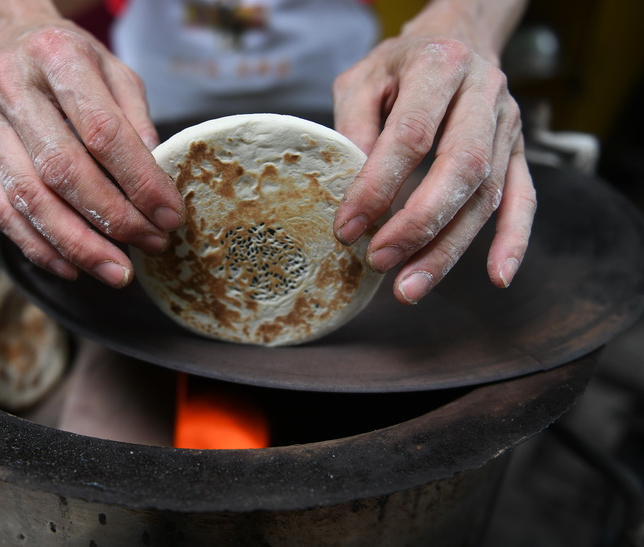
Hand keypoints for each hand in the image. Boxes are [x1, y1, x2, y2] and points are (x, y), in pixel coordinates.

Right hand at [0, 15, 185, 287]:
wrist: (6, 41)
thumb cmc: (72, 62)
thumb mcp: (115, 72)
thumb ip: (136, 120)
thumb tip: (157, 180)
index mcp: (56, 55)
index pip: (102, 131)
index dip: (139, 180)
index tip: (170, 215)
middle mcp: (11, 86)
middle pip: (63, 170)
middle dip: (113, 218)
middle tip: (151, 244)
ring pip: (28, 198)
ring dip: (77, 245)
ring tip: (116, 271)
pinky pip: (0, 212)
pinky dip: (38, 247)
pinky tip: (72, 267)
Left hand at [333, 33, 535, 304]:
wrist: (456, 37)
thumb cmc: (400, 65)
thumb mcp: (362, 79)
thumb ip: (354, 126)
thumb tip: (351, 191)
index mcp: (439, 65)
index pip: (411, 135)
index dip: (377, 186)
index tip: (347, 228)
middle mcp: (483, 93)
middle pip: (461, 167)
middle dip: (418, 223)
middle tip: (379, 262)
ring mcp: (507, 124)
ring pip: (487, 194)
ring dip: (449, 247)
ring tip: (410, 287)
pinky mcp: (518, 151)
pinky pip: (523, 198)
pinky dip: (514, 241)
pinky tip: (498, 277)